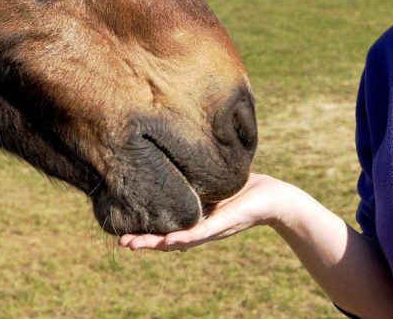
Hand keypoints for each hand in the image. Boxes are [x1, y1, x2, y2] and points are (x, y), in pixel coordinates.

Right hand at [117, 173, 290, 251]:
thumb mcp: (210, 179)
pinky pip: (199, 233)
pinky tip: (167, 241)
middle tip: (120, 242)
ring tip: (133, 244)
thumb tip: (170, 148)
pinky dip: (183, 237)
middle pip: (165, 237)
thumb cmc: (243, 187)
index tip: (120, 228)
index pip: (163, 226)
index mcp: (193, 217)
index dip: (143, 228)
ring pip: (177, 240)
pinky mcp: (222, 225)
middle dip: (142, 240)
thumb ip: (192, 172)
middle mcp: (198, 227)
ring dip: (155, 243)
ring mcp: (209, 228)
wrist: (272, 197)